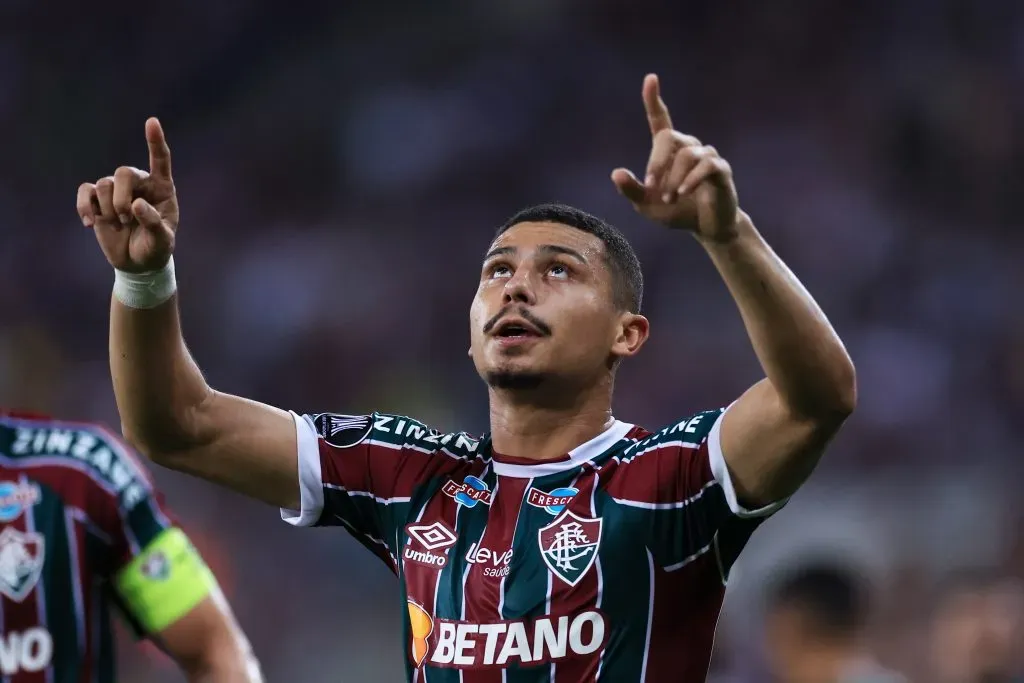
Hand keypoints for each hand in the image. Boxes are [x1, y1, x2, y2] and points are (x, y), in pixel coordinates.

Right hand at [77, 118, 178, 271]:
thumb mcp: (162, 241)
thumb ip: (154, 223)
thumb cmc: (156, 248)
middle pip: (123, 172)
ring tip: (117, 226)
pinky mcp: (97, 200)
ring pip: (103, 184)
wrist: (137, 262)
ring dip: (107, 208)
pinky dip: (84, 206)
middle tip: (124, 218)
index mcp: (162, 189)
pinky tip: (90, 223)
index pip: (160, 160)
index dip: (155, 141)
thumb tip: (136, 204)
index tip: (152, 122)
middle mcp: (139, 184)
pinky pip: (84, 192)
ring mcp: (117, 191)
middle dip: (120, 197)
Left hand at [611, 74, 739, 241]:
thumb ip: (632, 189)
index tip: (651, 78)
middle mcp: (688, 147)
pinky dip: (691, 179)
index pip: (660, 120)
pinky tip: (684, 192)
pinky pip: (706, 165)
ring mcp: (706, 156)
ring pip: (687, 154)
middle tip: (651, 186)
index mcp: (668, 152)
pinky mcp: (721, 170)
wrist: (707, 229)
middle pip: (668, 137)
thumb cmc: (676, 212)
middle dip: (656, 161)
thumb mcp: (646, 205)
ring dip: (674, 179)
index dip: (654, 100)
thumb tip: (616, 173)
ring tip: (670, 198)